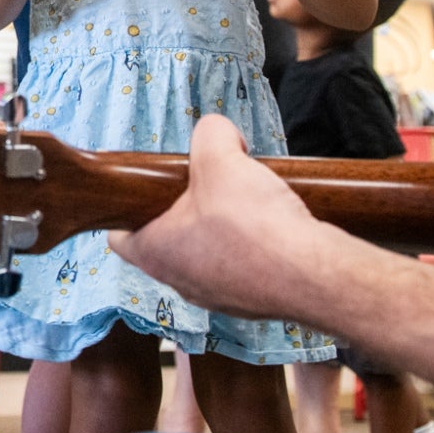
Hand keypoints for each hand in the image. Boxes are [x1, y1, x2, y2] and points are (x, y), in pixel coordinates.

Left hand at [108, 114, 329, 318]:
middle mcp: (180, 282)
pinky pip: (245, 270)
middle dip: (185, 210)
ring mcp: (218, 297)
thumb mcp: (220, 159)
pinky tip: (272, 227)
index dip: (129, 209)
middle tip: (206, 186)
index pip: (119, 236)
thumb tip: (215, 131)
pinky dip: (254, 249)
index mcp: (155, 253)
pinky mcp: (254, 301)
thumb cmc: (254, 226)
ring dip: (221, 230)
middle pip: (167, 241)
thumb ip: (209, 134)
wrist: (314, 275)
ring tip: (245, 203)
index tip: (147, 190)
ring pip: (207, 256)